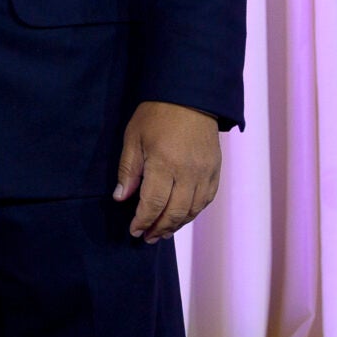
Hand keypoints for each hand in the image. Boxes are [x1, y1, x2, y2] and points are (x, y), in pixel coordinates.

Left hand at [115, 101, 222, 242]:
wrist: (191, 99)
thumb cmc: (156, 116)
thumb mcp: (133, 138)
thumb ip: (128, 170)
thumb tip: (121, 197)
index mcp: (164, 163)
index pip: (154, 203)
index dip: (143, 220)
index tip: (134, 231)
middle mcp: (188, 173)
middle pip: (175, 212)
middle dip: (159, 228)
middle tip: (147, 238)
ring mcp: (205, 174)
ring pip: (193, 210)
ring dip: (177, 225)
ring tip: (162, 232)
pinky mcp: (216, 172)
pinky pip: (206, 201)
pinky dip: (193, 213)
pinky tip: (181, 217)